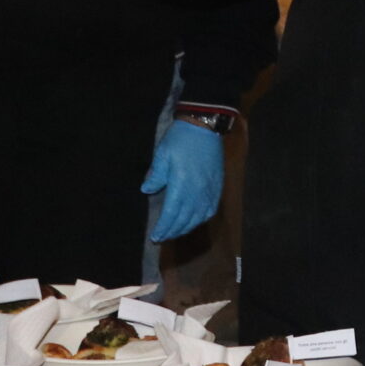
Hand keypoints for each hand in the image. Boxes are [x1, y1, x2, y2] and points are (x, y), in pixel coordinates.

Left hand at [141, 119, 224, 241]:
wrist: (205, 126)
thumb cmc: (180, 139)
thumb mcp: (162, 153)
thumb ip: (156, 174)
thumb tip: (146, 190)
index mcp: (182, 183)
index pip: (171, 213)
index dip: (163, 227)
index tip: (155, 237)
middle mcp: (197, 191)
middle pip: (185, 219)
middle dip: (172, 231)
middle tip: (162, 239)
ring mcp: (210, 189)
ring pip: (198, 217)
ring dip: (186, 228)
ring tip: (175, 233)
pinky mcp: (217, 186)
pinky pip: (210, 209)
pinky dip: (201, 219)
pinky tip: (195, 222)